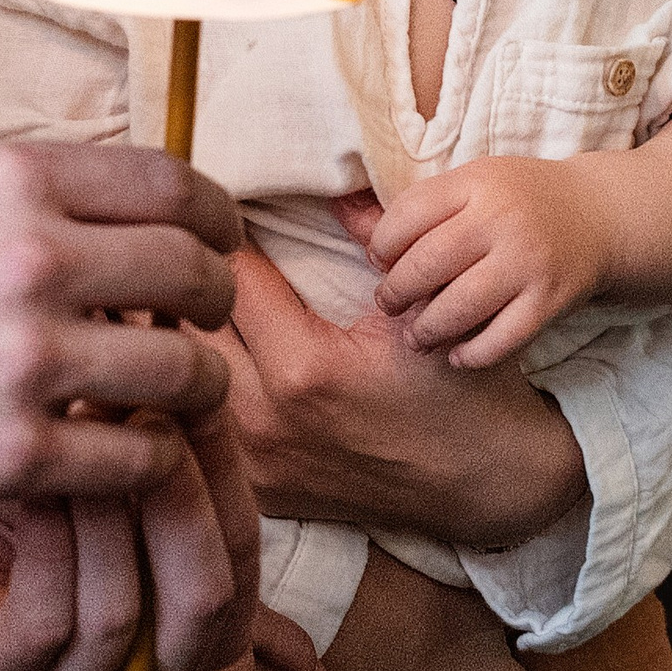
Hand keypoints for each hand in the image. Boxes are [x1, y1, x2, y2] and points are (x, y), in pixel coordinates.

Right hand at [0, 144, 239, 516]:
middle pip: (197, 273)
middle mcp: (30, 259)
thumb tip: (136, 199)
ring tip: (172, 396)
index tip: (220, 243)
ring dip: (197, 388)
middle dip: (216, 302)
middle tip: (202, 325)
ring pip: (189, 373)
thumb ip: (36, 193)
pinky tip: (124, 452)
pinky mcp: (15, 451)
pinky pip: (140, 457)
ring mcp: (26, 360)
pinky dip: (149, 459)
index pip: (174, 185)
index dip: (218, 218)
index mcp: (14, 181)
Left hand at [0, 412, 261, 670]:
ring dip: (106, 514)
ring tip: (81, 438)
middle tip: (148, 412)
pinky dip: (50, 543)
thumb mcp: (108, 455)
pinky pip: (51, 619)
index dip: (226, 469)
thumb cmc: (18, 478)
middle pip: (207, 592)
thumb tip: (198, 364)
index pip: (242, 549)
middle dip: (180, 496)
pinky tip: (35, 485)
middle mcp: (144, 665)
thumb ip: (163, 431)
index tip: (198, 388)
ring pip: (125, 612)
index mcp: (189, 611)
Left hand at [213, 245, 587, 549]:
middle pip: (185, 328)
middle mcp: (266, 422)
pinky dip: (200, 392)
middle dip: (189, 287)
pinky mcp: (258, 491)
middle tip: (198, 257)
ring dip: (185, 339)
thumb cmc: (461, 387)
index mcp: (305, 369)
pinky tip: (210, 366)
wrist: (487, 484)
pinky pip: (202, 429)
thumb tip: (327, 179)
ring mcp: (257, 465)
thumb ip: (371, 234)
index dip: (224, 238)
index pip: (229, 276)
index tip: (221, 218)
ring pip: (185, 380)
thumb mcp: (421, 304)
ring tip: (192, 305)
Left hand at [360, 162, 608, 365]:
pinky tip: (456, 355)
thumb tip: (340, 214)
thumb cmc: (517, 202)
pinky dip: (472, 354)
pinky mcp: (551, 300)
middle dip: (396, 293)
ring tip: (416, 335)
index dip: (382, 246)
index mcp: (475, 182)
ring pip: (458, 307)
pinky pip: (501, 339)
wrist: (598, 216)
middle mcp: (501, 219)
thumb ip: (415, 207)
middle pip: (426, 264)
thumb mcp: (470, 186)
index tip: (379, 262)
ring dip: (426, 329)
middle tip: (387, 305)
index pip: (407, 216)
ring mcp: (528, 261)